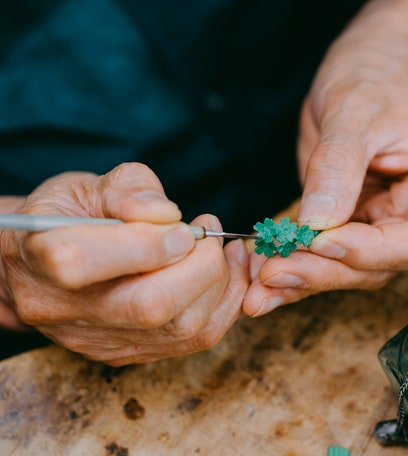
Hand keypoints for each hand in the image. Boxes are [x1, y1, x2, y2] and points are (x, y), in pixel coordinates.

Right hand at [0, 163, 248, 364]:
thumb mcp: (83, 187)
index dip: (146, 244)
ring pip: (182, 328)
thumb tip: (168, 214)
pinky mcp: (129, 353)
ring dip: (219, 283)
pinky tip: (222, 273)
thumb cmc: (64, 219)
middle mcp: (67, 311)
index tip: (181, 226)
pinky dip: (222, 303)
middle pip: (149, 307)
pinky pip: (195, 339)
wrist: (41, 267)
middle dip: (200, 265)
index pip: (86, 263)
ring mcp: (101, 340)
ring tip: (218, 249)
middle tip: (207, 233)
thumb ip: (127, 190)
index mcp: (41, 258)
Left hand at [244, 0, 407, 315]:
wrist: (366, 67)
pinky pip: (329, 254)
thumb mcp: (354, 109)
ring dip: (306, 276)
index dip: (375, 250)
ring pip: (353, 268)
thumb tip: (316, 223)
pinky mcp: (356, 224)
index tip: (323, 240)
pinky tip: (265, 274)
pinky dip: (298, 265)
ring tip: (262, 283)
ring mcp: (389, 221)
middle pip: (385, 263)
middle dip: (328, 270)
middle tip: (275, 272)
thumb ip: (337, 166)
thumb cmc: (374, 76)